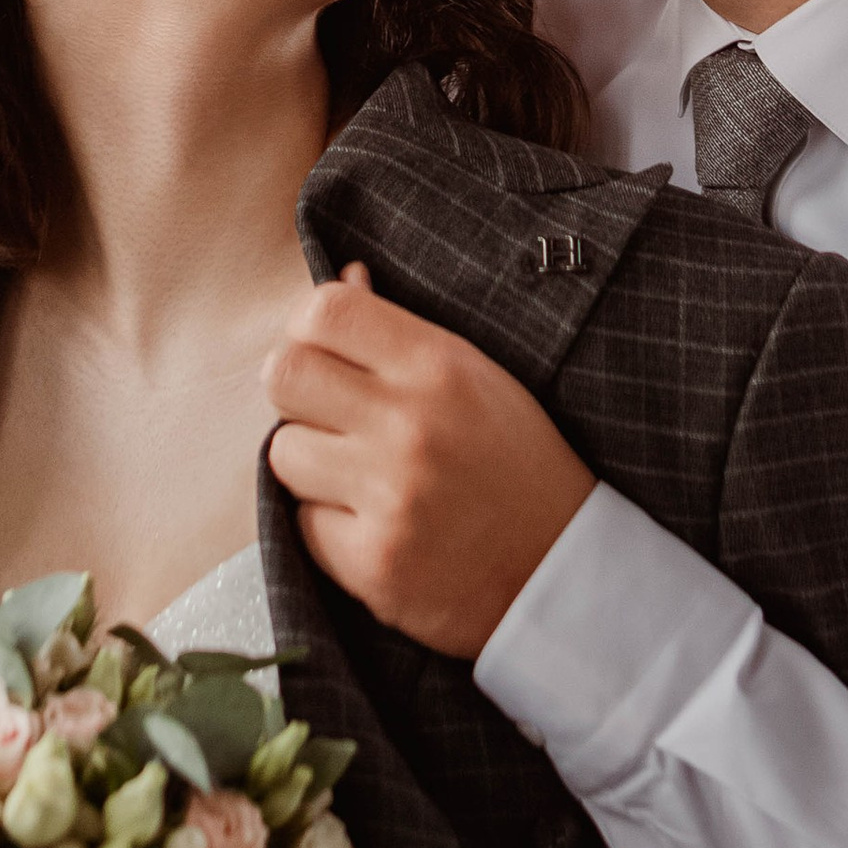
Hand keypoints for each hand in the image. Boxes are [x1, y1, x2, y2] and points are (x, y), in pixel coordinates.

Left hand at [263, 266, 595, 658]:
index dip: (308, 327)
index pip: (325, 311)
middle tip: (328, 414)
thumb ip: (402, 330)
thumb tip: (345, 276)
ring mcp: (390, 496)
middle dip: (297, 392)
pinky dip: (327, 524)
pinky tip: (373, 523)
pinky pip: (301, 523)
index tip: (325, 351)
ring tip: (359, 475)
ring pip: (283, 452)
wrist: (563, 571)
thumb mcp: (476, 376)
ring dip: (311, 463)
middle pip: (283, 375)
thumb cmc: (516, 463)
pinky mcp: (372, 562)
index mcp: (440, 366)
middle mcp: (411, 425)